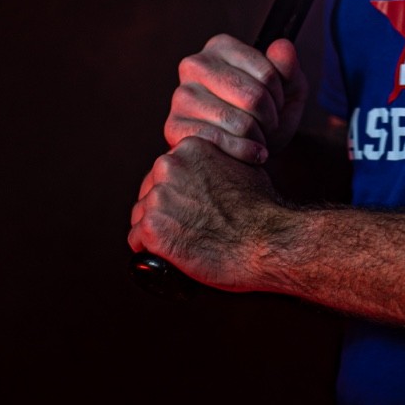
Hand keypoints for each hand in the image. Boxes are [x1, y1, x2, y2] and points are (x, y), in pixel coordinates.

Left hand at [128, 134, 289, 289]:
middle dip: (164, 209)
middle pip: (150, 191)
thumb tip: (217, 166)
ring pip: (141, 216)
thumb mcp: (244, 164)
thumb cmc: (262, 208)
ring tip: (181, 242)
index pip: (167, 171)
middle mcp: (168, 166)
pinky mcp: (151, 228)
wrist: (268, 240)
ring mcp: (157, 198)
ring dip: (157, 229)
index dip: (177, 192)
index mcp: (189, 148)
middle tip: (186, 227)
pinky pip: (136, 241)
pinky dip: (150, 251)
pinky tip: (169, 255)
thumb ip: (221, 158)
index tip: (189, 207)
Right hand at [164, 34, 307, 164]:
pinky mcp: (174, 125)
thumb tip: (282, 46)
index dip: (281, 98)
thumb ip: (288, 67)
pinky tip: (251, 153)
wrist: (241, 151)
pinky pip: (218, 142)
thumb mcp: (286, 89)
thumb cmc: (264, 114)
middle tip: (270, 126)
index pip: (268, 74)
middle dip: (271, 119)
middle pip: (254, 98)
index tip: (278, 106)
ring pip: (239, 122)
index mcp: (221, 47)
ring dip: (259, 137)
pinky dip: (244, 152)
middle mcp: (194, 65)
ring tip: (259, 138)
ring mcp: (181, 95)